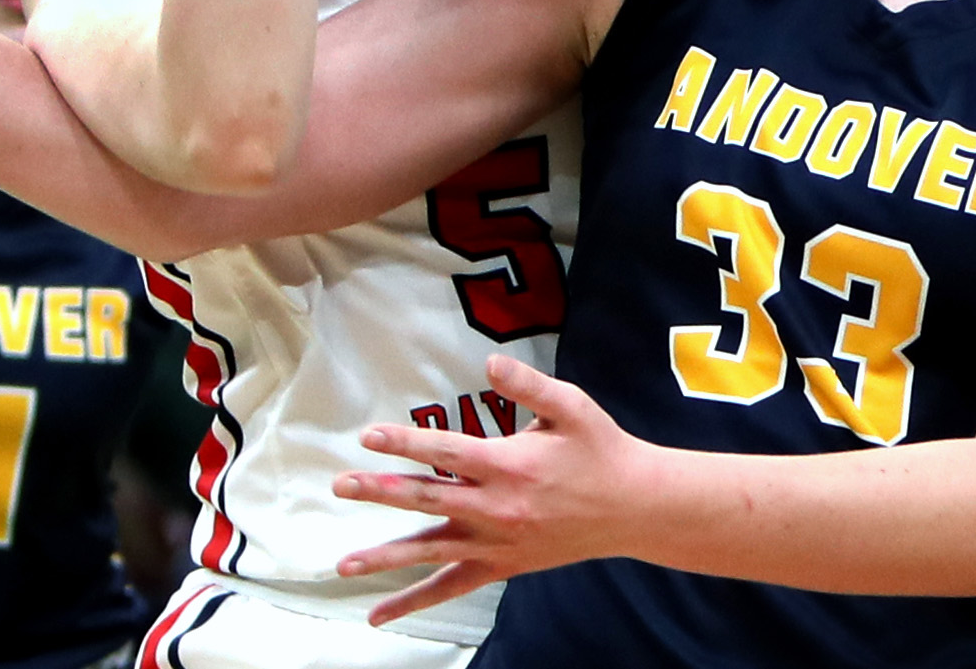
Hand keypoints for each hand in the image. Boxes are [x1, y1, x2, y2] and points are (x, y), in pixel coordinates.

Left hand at [331, 354, 649, 623]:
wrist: (633, 507)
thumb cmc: (599, 448)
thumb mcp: (571, 406)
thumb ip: (528, 384)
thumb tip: (489, 362)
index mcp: (510, 465)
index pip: (446, 452)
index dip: (405, 443)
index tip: (368, 437)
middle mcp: (498, 508)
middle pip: (428, 500)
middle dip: (381, 492)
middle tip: (341, 485)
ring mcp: (498, 543)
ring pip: (432, 551)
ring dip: (386, 557)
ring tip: (344, 563)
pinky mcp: (503, 566)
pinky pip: (452, 588)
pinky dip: (415, 602)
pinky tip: (381, 613)